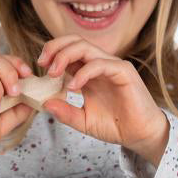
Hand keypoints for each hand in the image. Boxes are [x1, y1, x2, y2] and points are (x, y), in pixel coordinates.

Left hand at [37, 35, 169, 162]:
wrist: (139, 135)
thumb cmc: (115, 126)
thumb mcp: (82, 121)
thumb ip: (65, 112)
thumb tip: (44, 103)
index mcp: (88, 72)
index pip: (68, 50)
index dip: (51, 53)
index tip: (38, 68)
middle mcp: (99, 65)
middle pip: (75, 41)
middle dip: (55, 47)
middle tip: (42, 64)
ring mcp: (112, 66)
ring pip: (86, 47)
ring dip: (65, 56)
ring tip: (53, 73)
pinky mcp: (123, 72)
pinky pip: (100, 64)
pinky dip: (84, 72)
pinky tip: (74, 86)